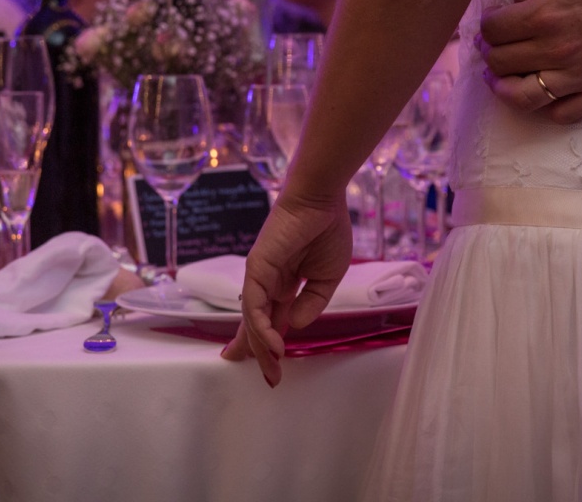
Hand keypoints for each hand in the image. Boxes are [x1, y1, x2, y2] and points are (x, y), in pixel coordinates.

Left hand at [221, 192, 352, 386]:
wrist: (322, 201)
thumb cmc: (327, 230)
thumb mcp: (327, 278)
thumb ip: (312, 303)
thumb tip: (296, 327)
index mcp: (283, 283)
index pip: (270, 319)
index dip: (269, 343)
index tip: (272, 368)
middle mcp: (267, 282)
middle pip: (257, 324)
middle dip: (260, 353)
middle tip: (268, 379)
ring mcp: (259, 276)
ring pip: (254, 319)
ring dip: (262, 347)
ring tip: (272, 370)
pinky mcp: (256, 268)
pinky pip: (256, 304)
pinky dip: (263, 327)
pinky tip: (274, 345)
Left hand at [479, 0, 581, 121]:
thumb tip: (513, 3)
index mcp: (544, 14)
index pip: (492, 30)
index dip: (486, 25)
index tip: (492, 22)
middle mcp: (556, 50)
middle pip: (501, 63)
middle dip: (491, 52)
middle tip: (495, 46)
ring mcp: (580, 76)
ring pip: (523, 97)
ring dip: (504, 88)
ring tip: (501, 80)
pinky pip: (563, 113)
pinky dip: (546, 107)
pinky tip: (544, 93)